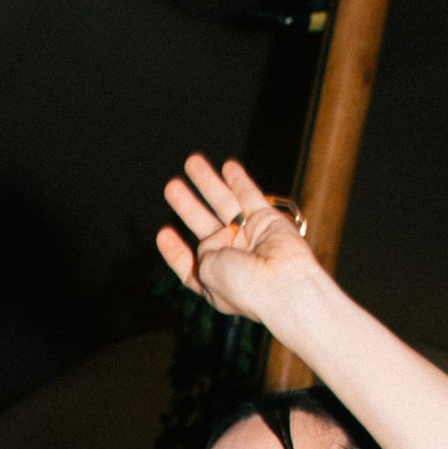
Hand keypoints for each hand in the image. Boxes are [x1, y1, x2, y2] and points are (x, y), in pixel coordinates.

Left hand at [154, 153, 322, 328]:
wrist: (284, 284)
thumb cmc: (244, 286)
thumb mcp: (206, 272)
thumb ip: (203, 252)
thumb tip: (216, 235)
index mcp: (214, 280)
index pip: (190, 264)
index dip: (174, 249)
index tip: (163, 232)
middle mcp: (231, 259)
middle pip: (203, 226)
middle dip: (187, 205)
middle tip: (171, 186)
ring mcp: (249, 238)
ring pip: (223, 204)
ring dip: (207, 183)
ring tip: (191, 162)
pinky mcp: (267, 220)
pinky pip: (249, 196)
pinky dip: (238, 180)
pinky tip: (227, 166)